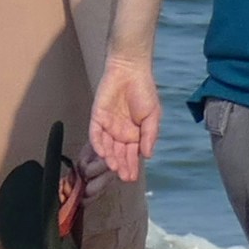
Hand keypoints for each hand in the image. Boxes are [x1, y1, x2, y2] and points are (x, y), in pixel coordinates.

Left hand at [89, 57, 161, 184]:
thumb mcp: (153, 116)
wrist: (131, 71)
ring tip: (115, 168)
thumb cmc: (144, 92)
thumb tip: (148, 155)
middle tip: (124, 177)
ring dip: (110, 158)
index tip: (133, 178)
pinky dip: (98, 144)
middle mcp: (120, 134)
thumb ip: (150, 136)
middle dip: (121, 166)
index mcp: (134, 135)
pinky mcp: (97, 118)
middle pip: (119, 154)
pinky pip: (96, 134)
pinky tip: (103, 153)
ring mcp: (108, 126)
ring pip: (107, 147)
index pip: (132, 155)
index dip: (132, 166)